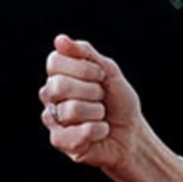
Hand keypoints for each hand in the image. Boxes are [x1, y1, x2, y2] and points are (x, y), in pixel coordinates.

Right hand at [39, 35, 142, 173]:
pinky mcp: (60, 141)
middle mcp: (50, 96)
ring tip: (101, 116)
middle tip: (101, 97)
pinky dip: (98, 130)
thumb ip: (85, 53)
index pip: (55, 62)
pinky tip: (100, 131)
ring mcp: (53, 119)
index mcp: (58, 75)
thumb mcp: (108, 71)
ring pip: (70, 110)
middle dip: (92, 91)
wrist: (132, 133)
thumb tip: (60, 40)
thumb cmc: (118, 101)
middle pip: (59, 86)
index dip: (82, 68)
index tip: (100, 75)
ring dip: (97, 112)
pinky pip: (76, 134)